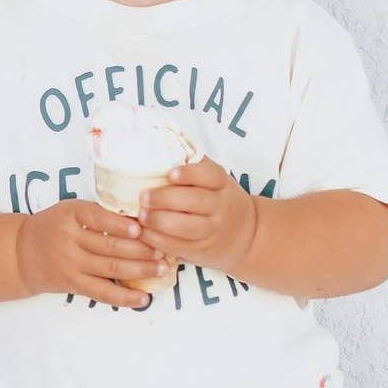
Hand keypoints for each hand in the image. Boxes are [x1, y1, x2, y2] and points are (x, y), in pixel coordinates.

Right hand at [15, 198, 168, 307]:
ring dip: (140, 270)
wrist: (21, 252)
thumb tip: (142, 219)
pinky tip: (143, 299)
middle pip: (109, 245)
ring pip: (110, 268)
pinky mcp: (73, 284)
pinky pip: (102, 292)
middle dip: (141, 249)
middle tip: (163, 250)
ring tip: (161, 269)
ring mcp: (71, 264)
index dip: (119, 225)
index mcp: (70, 214)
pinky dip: (124, 297)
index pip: (97, 217)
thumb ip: (99, 213)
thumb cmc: (54, 226)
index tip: (139, 228)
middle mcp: (69, 239)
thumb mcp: (70, 210)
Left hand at [133, 156, 258, 276]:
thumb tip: (156, 138)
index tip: (169, 174)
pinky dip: (159, 240)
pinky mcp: (202, 250)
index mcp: (221, 183)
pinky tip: (142, 233)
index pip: (210, 175)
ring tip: (141, 216)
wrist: (246, 235)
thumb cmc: (218, 198)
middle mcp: (220, 206)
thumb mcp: (214, 179)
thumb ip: (192, 164)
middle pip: (195, 201)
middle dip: (166, 199)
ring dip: (160, 222)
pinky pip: (179, 246)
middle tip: (143, 197)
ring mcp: (213, 230)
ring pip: (187, 227)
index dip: (190, 174)